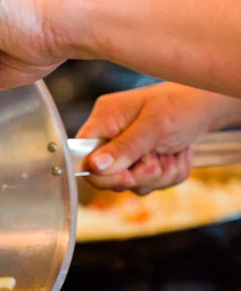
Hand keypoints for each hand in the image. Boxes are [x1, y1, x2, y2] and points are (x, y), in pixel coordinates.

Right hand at [77, 82, 235, 194]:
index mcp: (104, 120)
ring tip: (172, 151)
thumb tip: (94, 165)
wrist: (207, 106)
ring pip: (134, 185)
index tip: (127, 176)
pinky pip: (151, 185)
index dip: (102, 174)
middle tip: (157, 158)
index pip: (83, 156)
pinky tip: (177, 154)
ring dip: (160, 174)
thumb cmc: (181, 105)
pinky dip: (169, 174)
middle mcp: (111, 137)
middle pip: (109, 178)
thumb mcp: (154, 126)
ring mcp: (127, 153)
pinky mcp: (143, 164)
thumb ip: (124, 147)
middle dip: (140, 174)